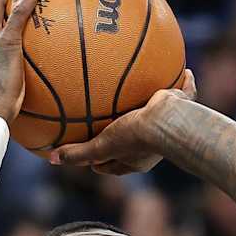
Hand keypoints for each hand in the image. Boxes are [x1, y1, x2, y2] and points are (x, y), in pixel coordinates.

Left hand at [54, 71, 195, 171]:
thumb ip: (78, 153)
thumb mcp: (101, 146)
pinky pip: (183, 93)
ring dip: (151, 106)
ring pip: (158, 115)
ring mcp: (168, 126)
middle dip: (124, 131)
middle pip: (134, 140)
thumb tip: (51, 159)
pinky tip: (184, 70)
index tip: (87, 151)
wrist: (170, 123)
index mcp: (135, 159)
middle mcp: (152, 146)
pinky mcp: (182, 108)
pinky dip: (184, 83)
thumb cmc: (136, 137)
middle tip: (109, 123)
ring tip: (141, 92)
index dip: (98, 160)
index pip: (112, 164)